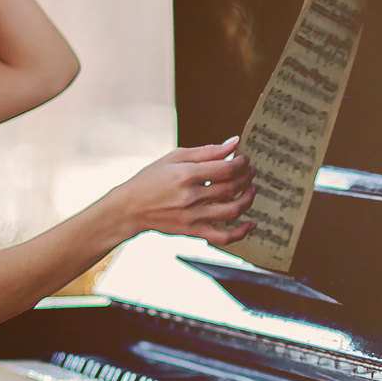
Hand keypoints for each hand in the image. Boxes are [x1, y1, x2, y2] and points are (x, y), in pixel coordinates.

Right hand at [111, 139, 256, 244]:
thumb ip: (207, 151)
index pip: (225, 169)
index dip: (241, 164)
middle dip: (246, 178)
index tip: (244, 160)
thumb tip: (234, 143)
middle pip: (231, 188)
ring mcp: (193, 217)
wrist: (130, 208)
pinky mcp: (193, 232)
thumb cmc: (152, 178)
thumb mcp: (175, 157)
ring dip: (248, 200)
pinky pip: (223, 237)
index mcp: (186, 175)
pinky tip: (251, 224)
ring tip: (251, 190)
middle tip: (250, 172)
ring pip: (232, 211)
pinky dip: (241, 233)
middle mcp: (190, 197)